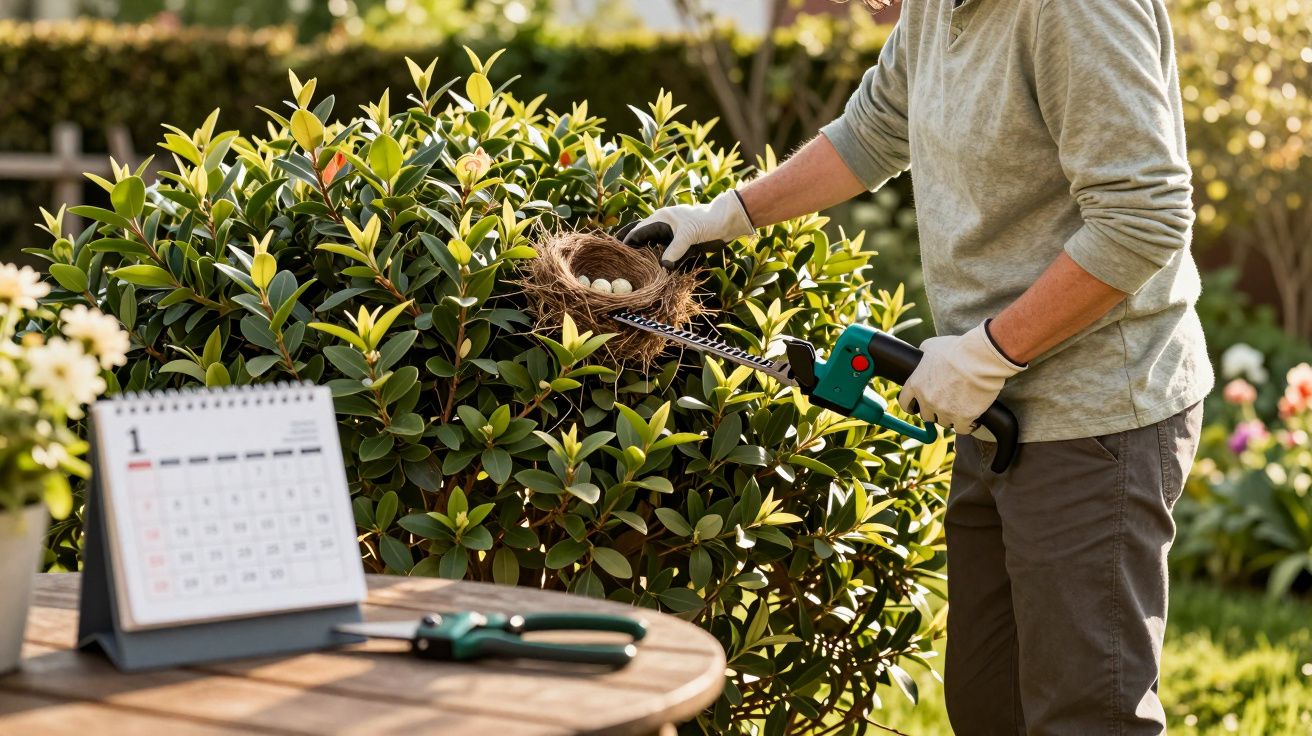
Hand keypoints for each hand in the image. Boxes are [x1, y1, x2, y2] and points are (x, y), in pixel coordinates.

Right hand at [619, 191, 754, 267]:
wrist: (726, 221)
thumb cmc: (707, 222)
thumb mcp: (689, 236)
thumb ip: (675, 250)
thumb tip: (664, 266)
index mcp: (661, 219)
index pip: (638, 231)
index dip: (627, 243)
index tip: (617, 255)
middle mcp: (663, 225)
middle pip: (641, 236)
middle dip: (630, 245)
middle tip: (617, 257)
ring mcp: (671, 234)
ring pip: (651, 244)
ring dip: (643, 253)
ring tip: (630, 265)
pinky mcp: (680, 242)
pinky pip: (664, 250)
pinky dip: (657, 257)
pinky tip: (651, 266)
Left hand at [899, 321, 1025, 437]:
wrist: (979, 358)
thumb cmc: (957, 349)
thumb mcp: (931, 346)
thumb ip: (923, 354)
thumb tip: (922, 354)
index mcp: (916, 384)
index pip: (905, 402)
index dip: (912, 405)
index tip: (917, 407)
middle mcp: (927, 400)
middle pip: (926, 415)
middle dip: (934, 411)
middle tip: (946, 404)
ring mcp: (944, 410)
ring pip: (944, 422)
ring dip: (951, 417)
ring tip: (961, 409)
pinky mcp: (962, 417)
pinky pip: (961, 429)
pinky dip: (967, 426)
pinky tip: (972, 421)